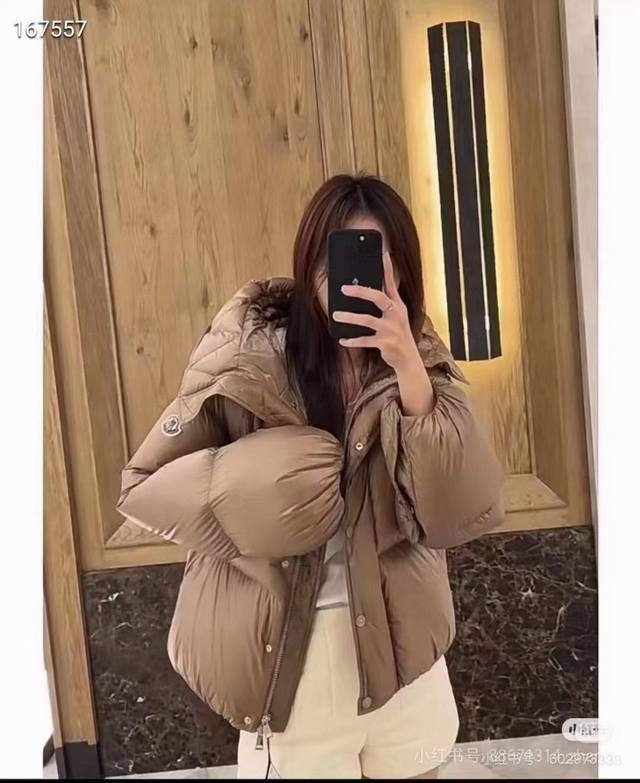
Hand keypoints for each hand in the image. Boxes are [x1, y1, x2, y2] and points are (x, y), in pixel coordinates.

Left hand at [333, 251, 420, 370]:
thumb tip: (363, 291)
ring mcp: (391, 329)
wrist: (408, 359)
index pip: (392, 284)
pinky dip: (352, 340)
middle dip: (361, 292)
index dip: (388, 269)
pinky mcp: (385, 343)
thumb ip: (385, 304)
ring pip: (367, 320)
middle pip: (378, 298)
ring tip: (336, 315)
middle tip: (344, 288)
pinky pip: (365, 340)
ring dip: (350, 317)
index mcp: (398, 306)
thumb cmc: (397, 335)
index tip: (383, 255)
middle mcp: (396, 315)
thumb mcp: (396, 317)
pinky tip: (342, 339)